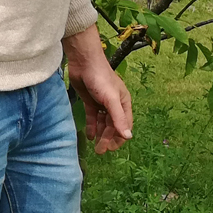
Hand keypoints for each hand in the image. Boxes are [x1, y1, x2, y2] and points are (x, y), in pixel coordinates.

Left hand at [63, 25, 132, 154]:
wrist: (83, 61)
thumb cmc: (100, 78)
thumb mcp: (111, 99)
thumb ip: (118, 118)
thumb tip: (128, 137)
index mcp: (123, 102)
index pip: (125, 125)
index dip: (119, 138)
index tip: (110, 148)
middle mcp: (114, 104)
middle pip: (113, 126)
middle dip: (108, 138)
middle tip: (100, 151)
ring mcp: (101, 102)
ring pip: (103, 123)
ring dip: (100, 134)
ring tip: (95, 145)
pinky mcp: (90, 100)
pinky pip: (92, 117)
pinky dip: (92, 126)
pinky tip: (89, 135)